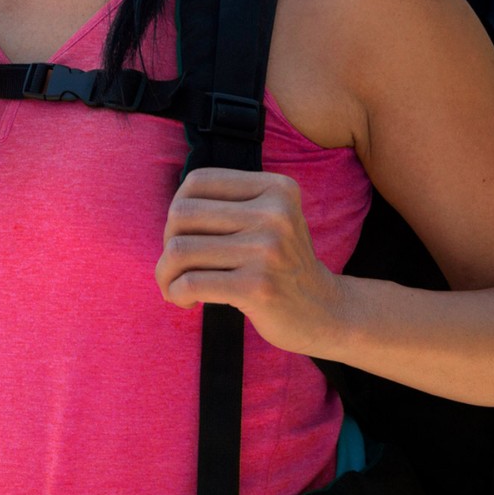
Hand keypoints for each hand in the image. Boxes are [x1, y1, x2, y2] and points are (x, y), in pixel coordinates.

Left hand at [155, 167, 347, 355]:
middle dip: (168, 241)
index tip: (185, 234)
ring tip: (174, 285)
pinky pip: (191, 283)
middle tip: (179, 264)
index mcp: (276, 188)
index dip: (178, 207)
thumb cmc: (281, 263)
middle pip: (182, 213)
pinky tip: (185, 301)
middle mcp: (274, 214)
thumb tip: (168, 210)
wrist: (328, 313)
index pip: (197, 181)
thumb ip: (226, 204)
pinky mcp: (258, 288)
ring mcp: (267, 251)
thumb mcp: (267, 218)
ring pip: (180, 250)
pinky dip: (176, 293)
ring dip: (165, 272)